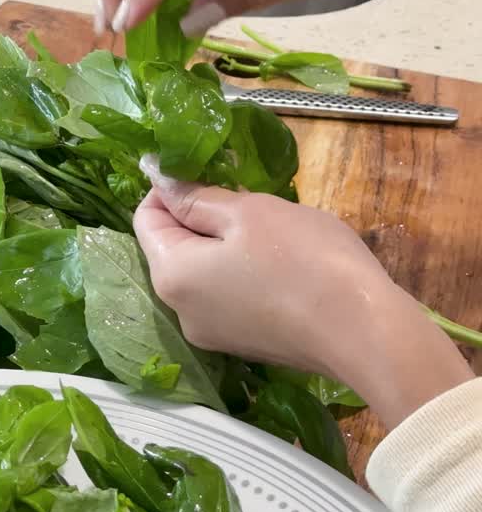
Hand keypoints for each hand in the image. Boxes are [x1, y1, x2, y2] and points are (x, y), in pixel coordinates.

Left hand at [133, 156, 471, 425]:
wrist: (367, 333)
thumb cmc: (304, 261)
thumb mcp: (247, 212)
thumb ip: (194, 195)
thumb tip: (153, 173)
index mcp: (169, 275)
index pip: (145, 218)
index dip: (170, 187)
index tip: (210, 170)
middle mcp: (179, 310)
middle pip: (171, 247)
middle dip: (201, 214)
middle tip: (249, 197)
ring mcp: (210, 331)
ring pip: (202, 270)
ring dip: (224, 242)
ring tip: (270, 228)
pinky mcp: (243, 342)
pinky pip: (226, 293)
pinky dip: (241, 270)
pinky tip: (280, 261)